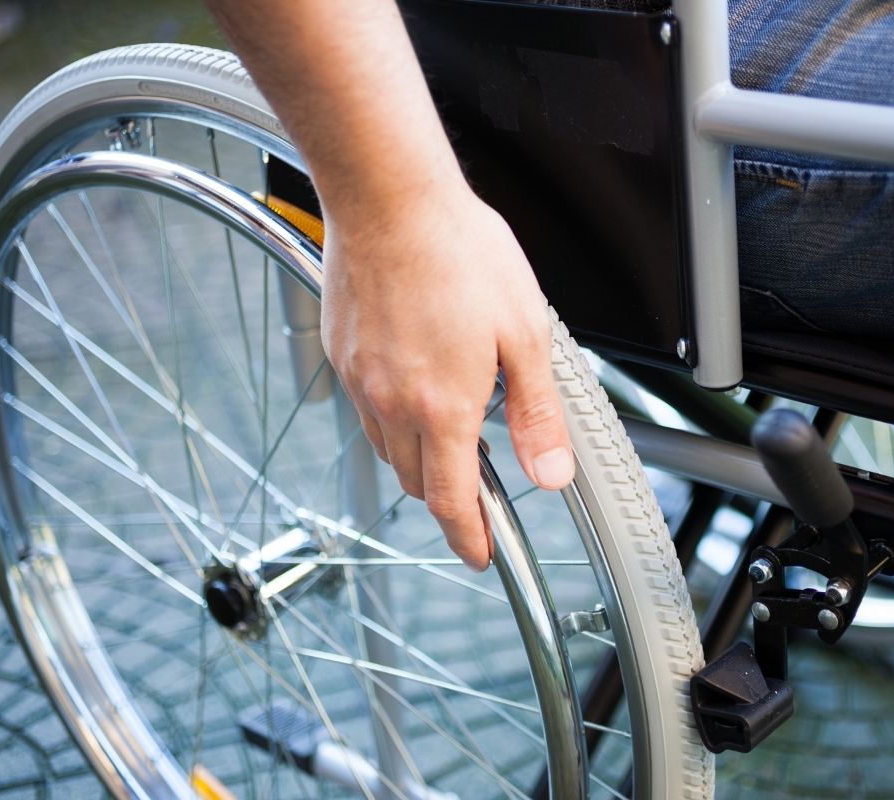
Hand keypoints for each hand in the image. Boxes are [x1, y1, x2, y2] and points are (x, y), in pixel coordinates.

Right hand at [320, 184, 574, 569]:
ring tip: (450, 428)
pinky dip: (392, 417)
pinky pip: (366, 407)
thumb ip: (536, 413)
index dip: (468, 536)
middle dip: (447, 495)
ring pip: (388, 447)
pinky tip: (416, 382)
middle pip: (416, 480)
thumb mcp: (525, 334)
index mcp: (442, 407)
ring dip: (419, 456)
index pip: (450, 501)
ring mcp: (360, 379)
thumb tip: (551, 473)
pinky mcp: (342, 352)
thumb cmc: (459, 252)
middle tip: (477, 486)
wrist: (388, 196)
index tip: (479, 553)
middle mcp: (392, 403)